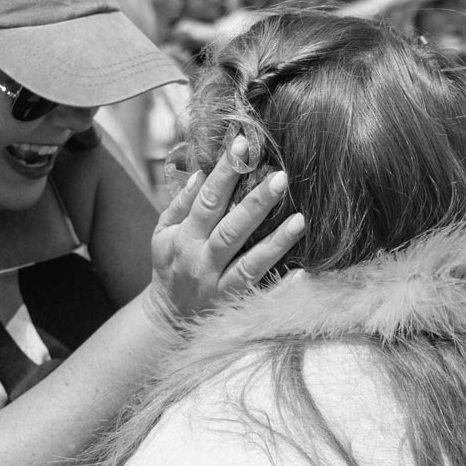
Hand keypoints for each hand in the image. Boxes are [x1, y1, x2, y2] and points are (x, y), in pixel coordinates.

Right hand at [146, 137, 303, 331]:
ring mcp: (220, 286)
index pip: (207, 200)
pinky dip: (282, 284)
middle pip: (231, 229)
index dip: (225, 172)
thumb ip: (180, 204)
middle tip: (281, 177)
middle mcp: (202, 262)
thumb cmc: (169, 267)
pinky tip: (303, 269)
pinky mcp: (235, 306)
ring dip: (276, 242)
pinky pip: (261, 295)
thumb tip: (200, 173)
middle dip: (256, 203)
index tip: (243, 145)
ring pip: (250, 263)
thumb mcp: (162, 234)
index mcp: (184, 238)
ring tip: (300, 220)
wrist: (167, 320)